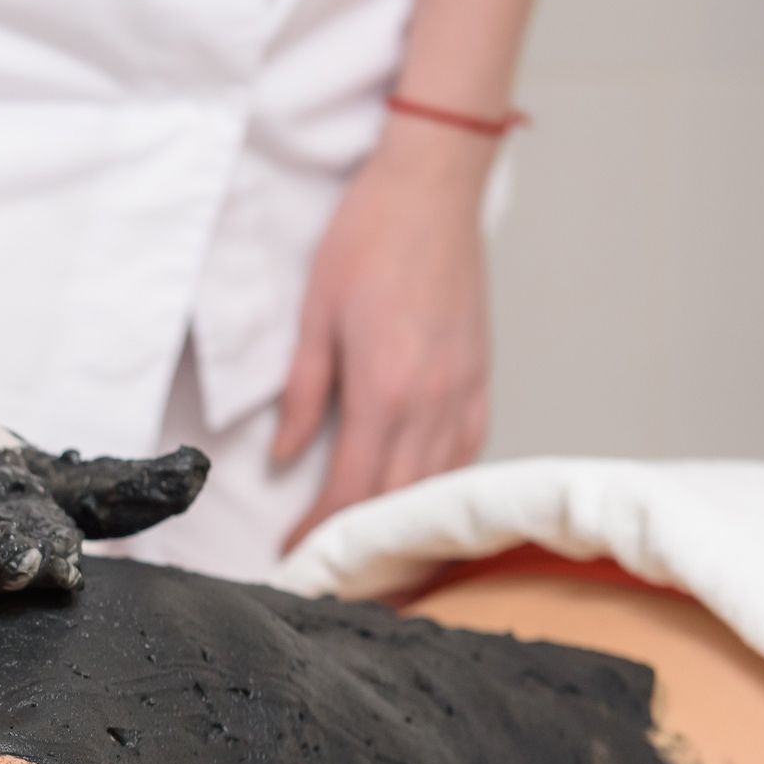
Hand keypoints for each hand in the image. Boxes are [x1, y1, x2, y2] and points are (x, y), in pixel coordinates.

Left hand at [274, 125, 496, 552]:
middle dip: (365, 549)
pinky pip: (466, 450)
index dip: (324, 534)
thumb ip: (301, 394)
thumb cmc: (368, 238)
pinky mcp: (481, 375)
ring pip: (439, 483)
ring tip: (376, 559)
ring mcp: (465, 389)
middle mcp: (433, 400)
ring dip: (407, 526)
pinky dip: (440, 485)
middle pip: (400, 501)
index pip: (353, 490)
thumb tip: (283, 458)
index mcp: (385, 389)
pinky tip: (418, 498)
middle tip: (333, 579)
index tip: (297, 559)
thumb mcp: (314, 316)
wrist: (432, 184)